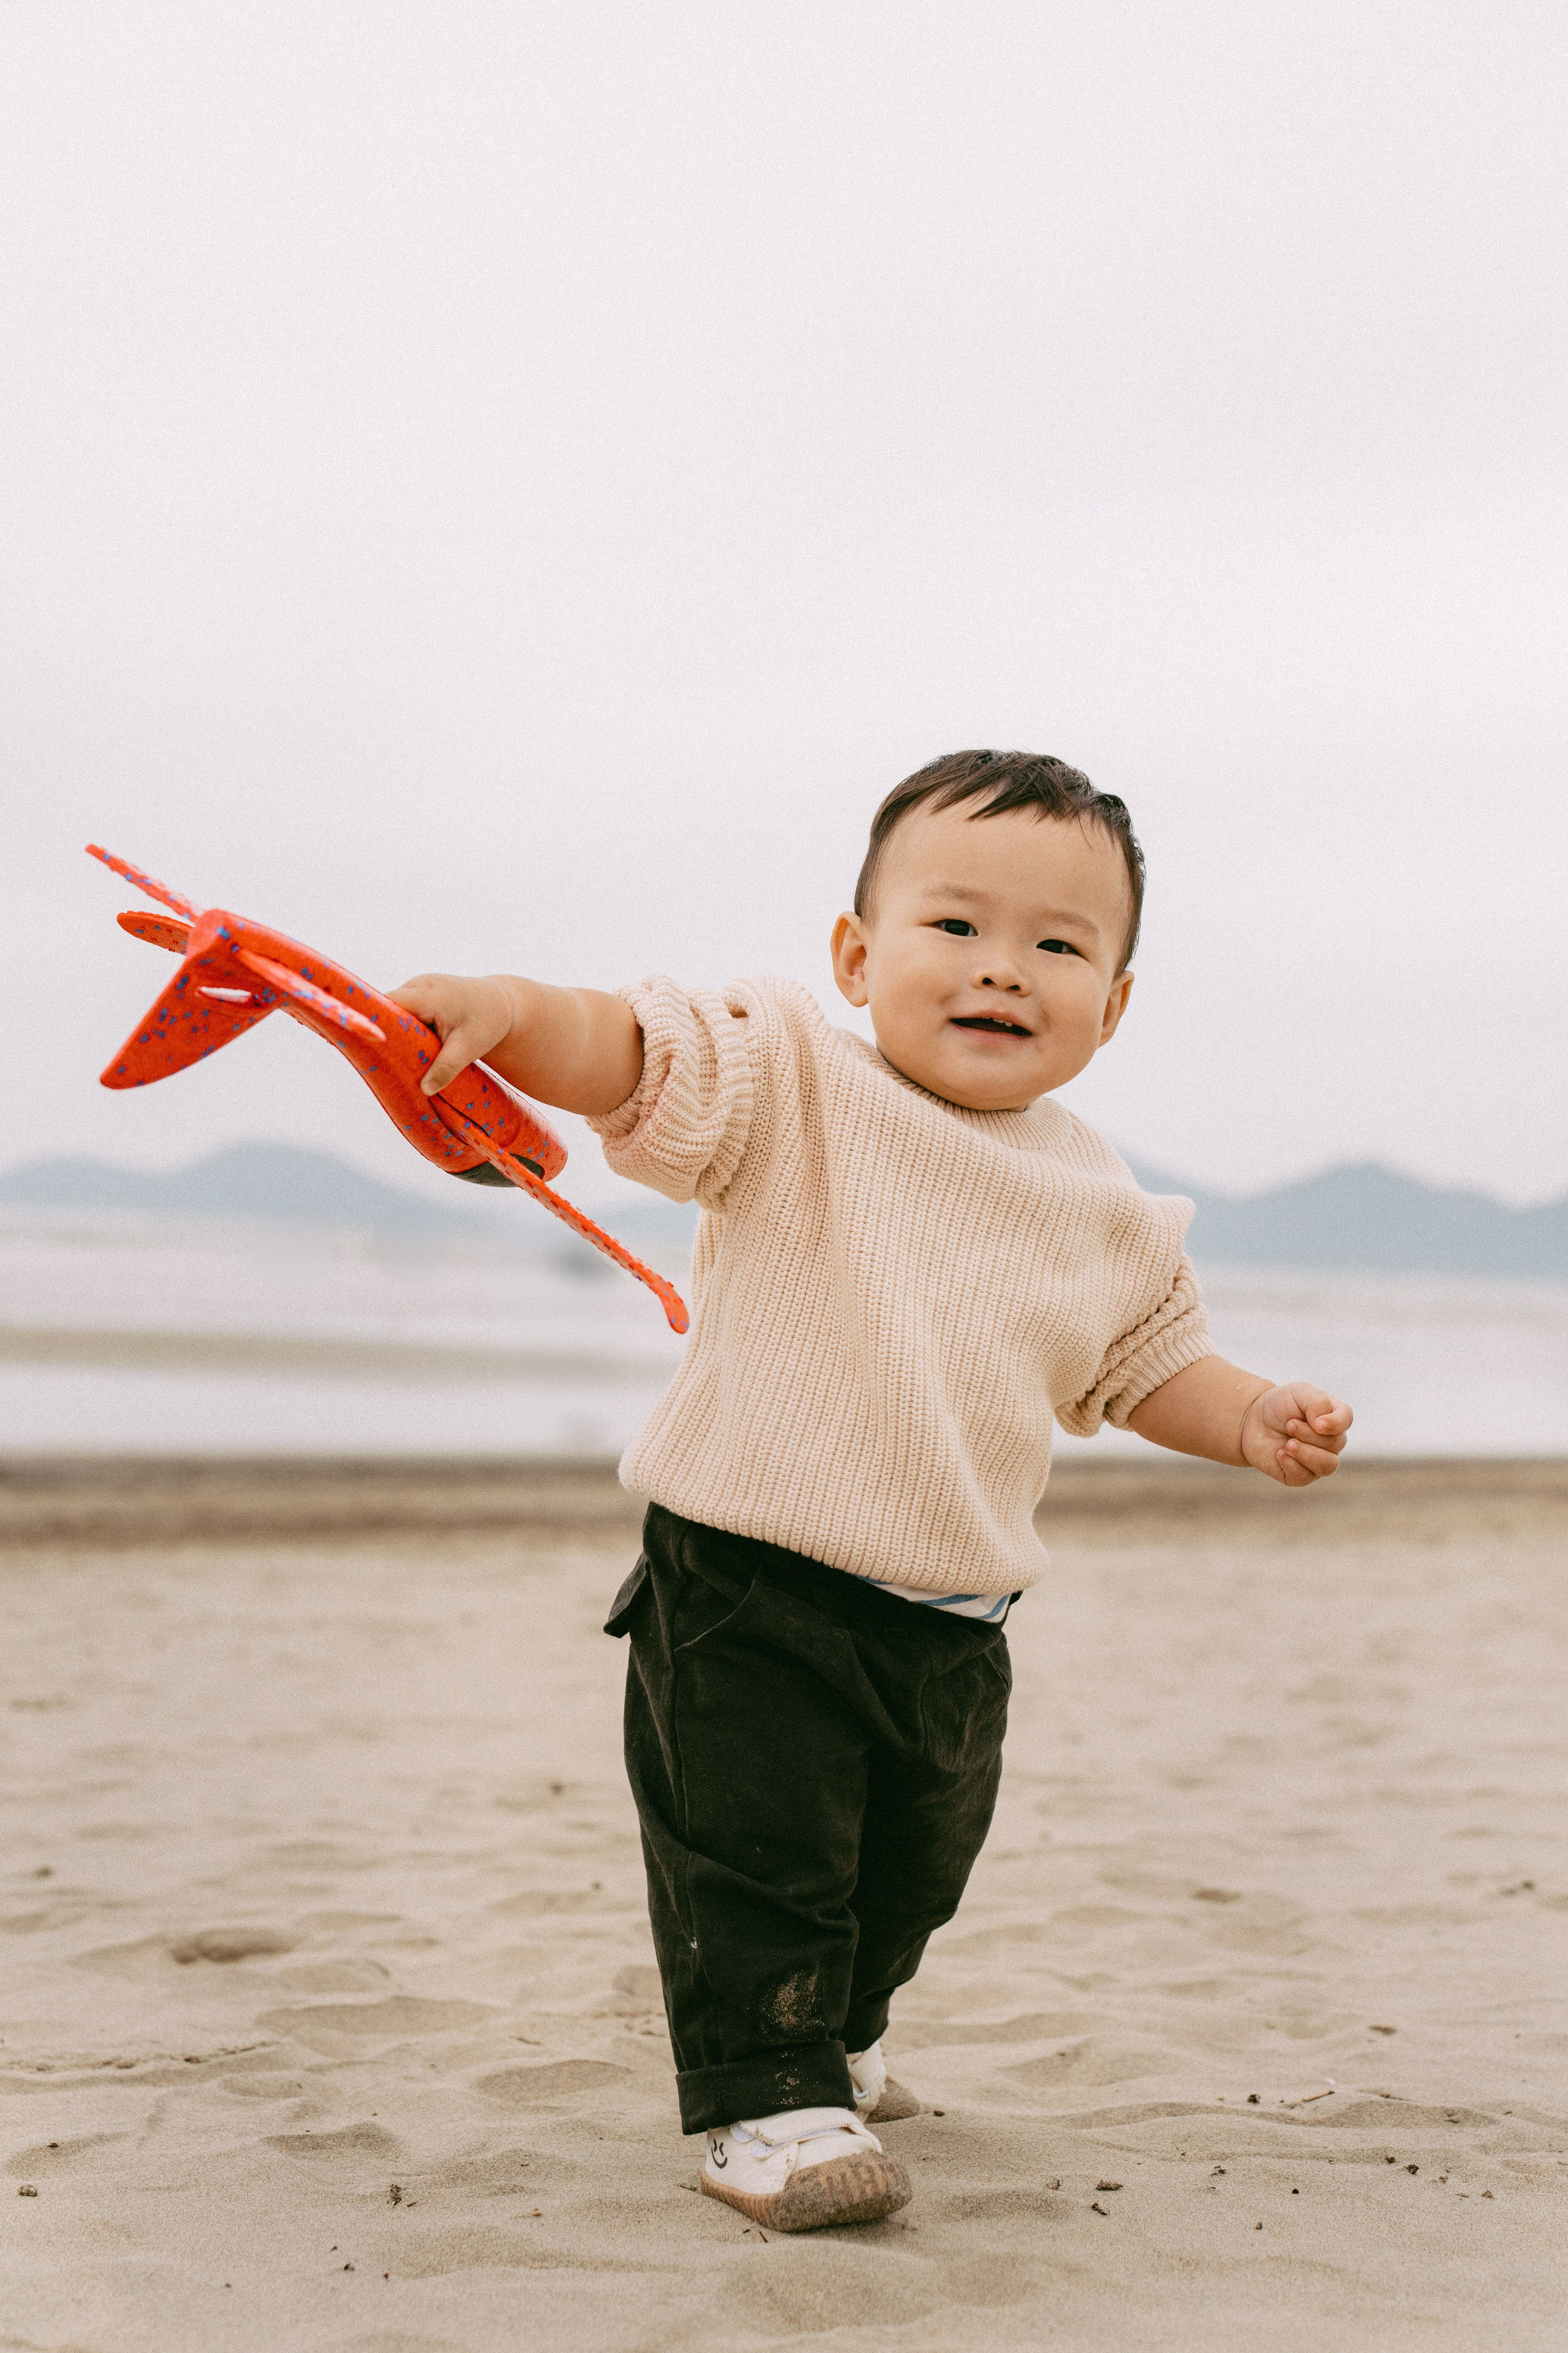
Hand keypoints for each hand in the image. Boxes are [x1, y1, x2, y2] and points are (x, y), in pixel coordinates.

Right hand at [387, 973, 516, 1095]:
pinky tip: (406, 1048)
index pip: (388, 1004)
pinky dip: (403, 1028)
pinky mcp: (420, 995)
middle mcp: (420, 985)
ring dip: (394, 1031)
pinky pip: (403, 1011)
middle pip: (388, 1008)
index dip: (374, 1023)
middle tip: (378, 1060)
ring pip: (395, 1011)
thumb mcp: (470, 1047)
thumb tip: (425, 1090)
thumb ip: (447, 1068)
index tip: (367, 1046)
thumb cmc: (488, 1021)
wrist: (502, 1004)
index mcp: (429, 994)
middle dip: (383, 1031)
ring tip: (392, 1057)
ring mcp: (419, 987)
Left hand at [1239, 1384, 1352, 1486]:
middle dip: (1309, 1434)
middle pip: (1335, 1444)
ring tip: (1287, 1444)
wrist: (1251, 1421)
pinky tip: (1279, 1454)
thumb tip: (1323, 1426)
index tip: (1317, 1422)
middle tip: (1289, 1425)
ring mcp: (1317, 1459)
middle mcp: (1330, 1441)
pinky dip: (1291, 1465)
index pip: (1346, 1419)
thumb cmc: (1279, 1405)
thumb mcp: (1298, 1393)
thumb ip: (1318, 1403)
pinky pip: (1305, 1477)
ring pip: (1327, 1466)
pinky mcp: (1300, 1475)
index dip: (1335, 1423)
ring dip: (1305, 1453)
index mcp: (1332, 1416)